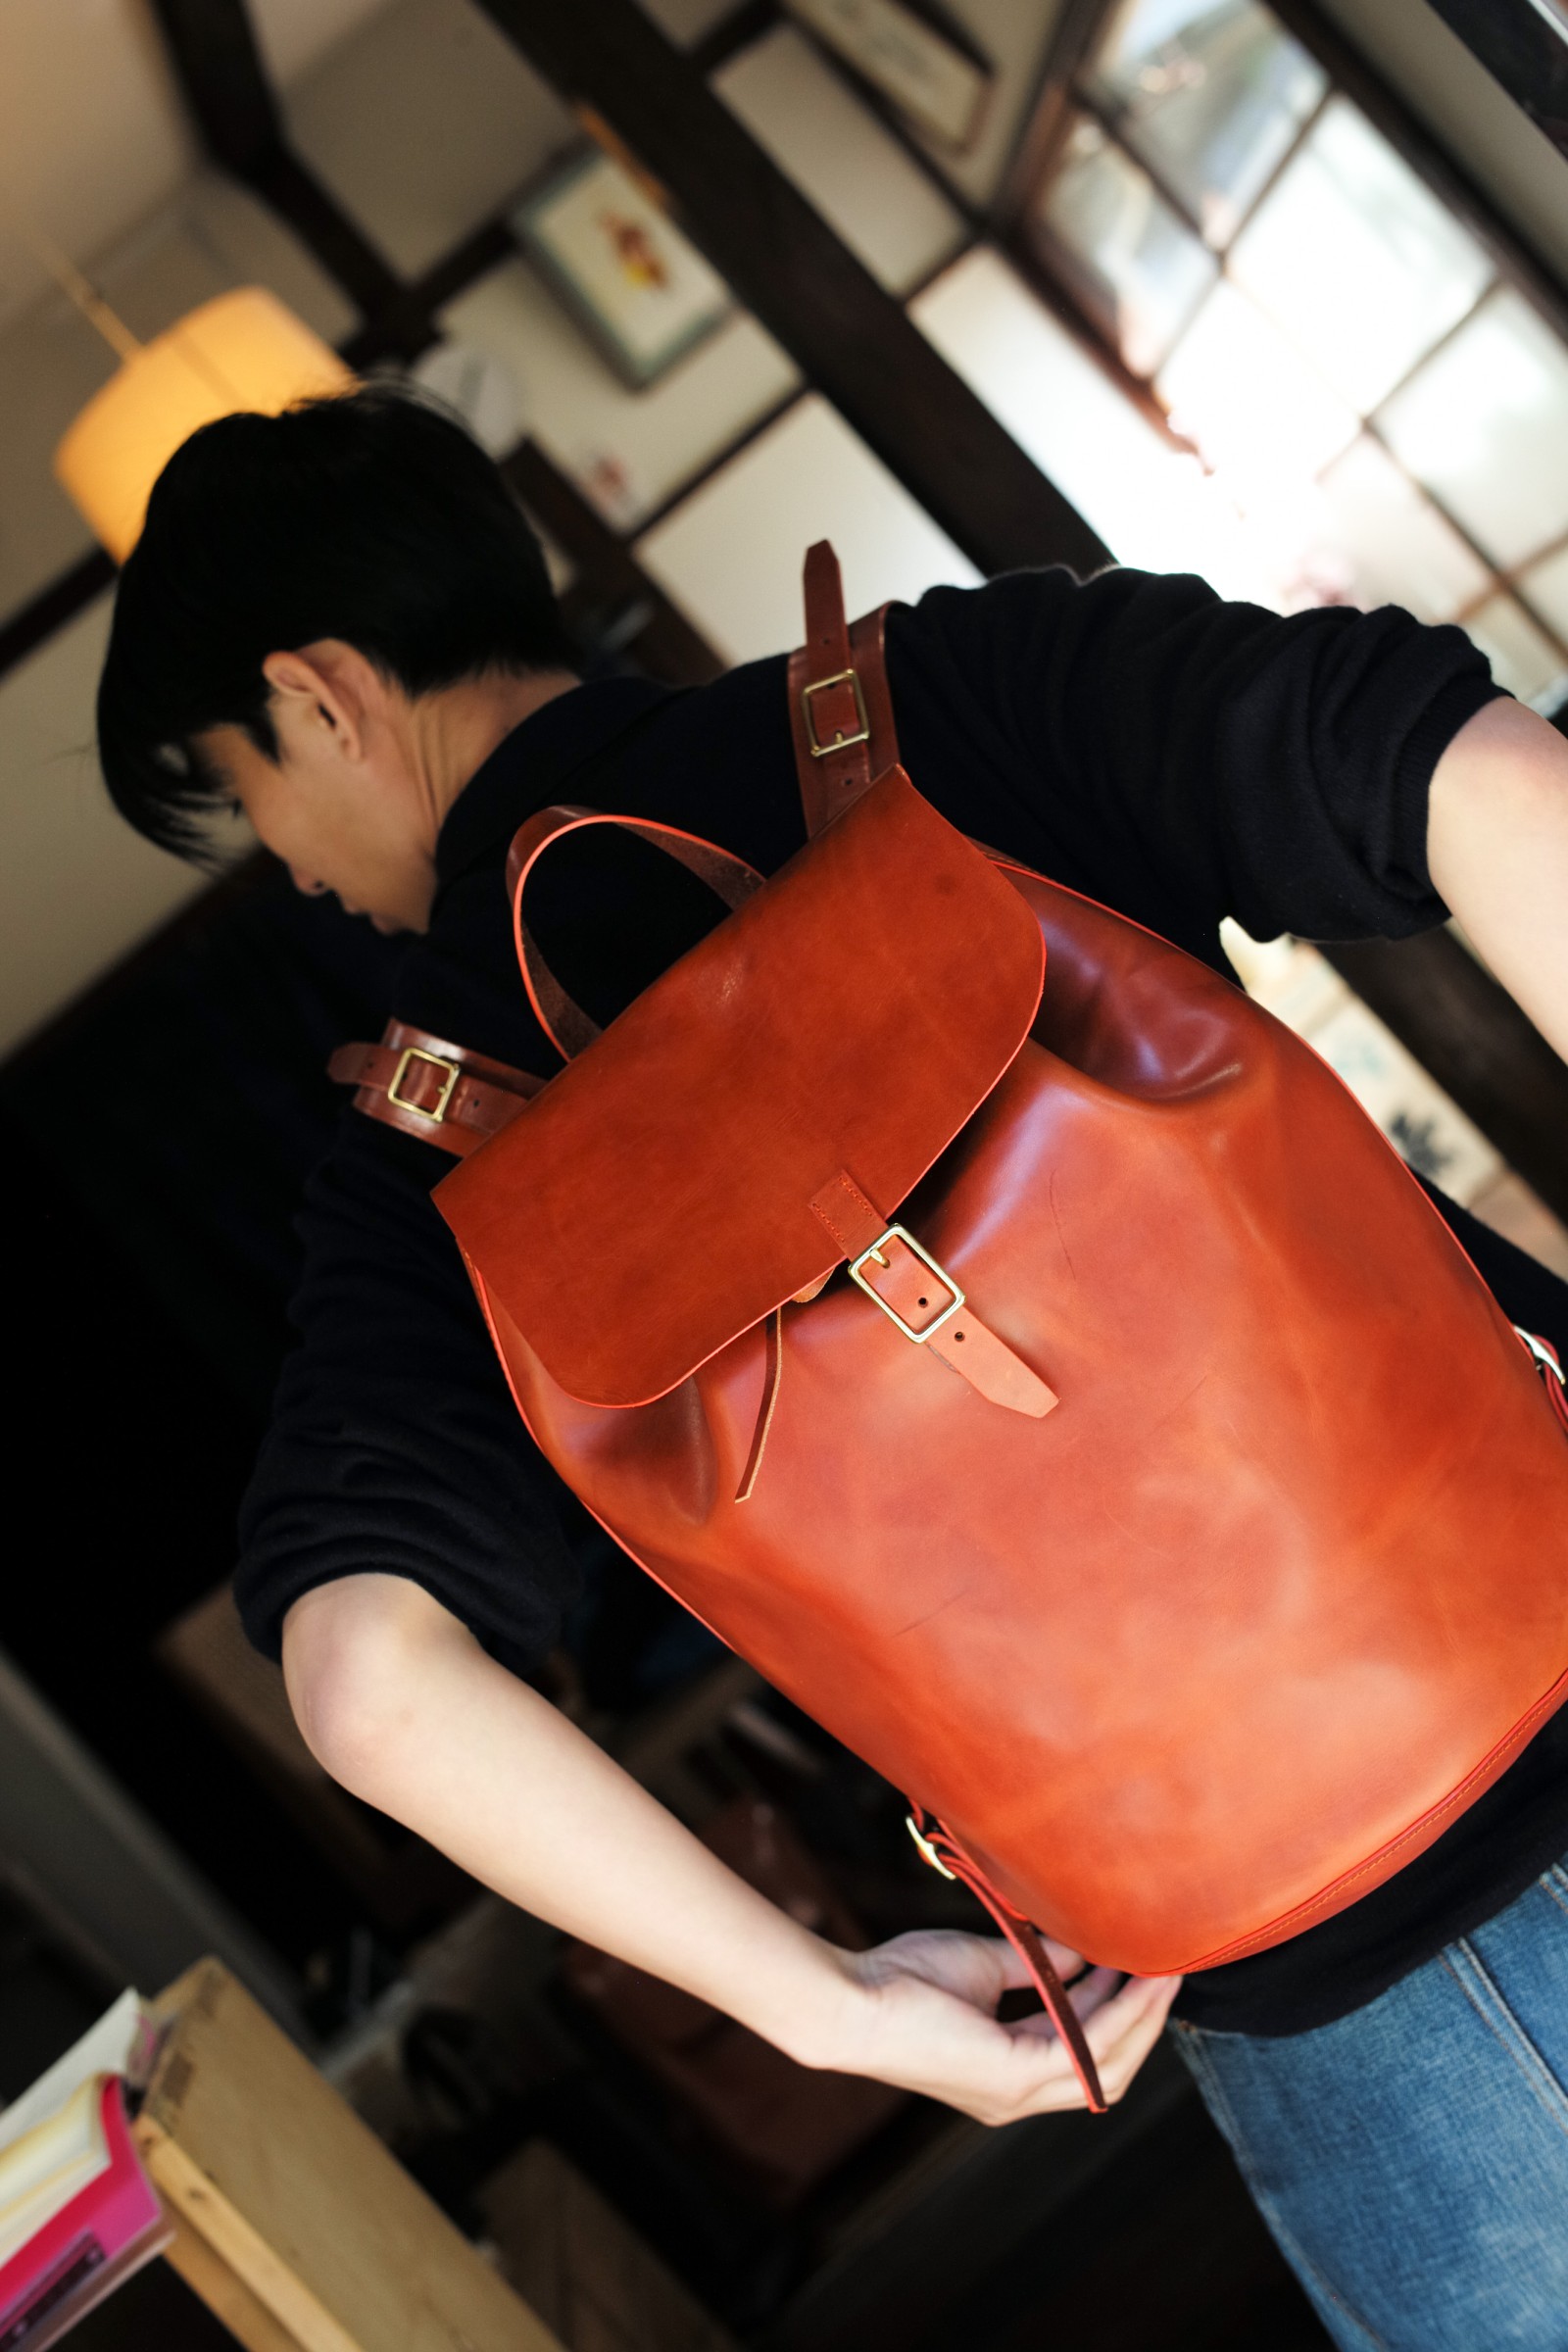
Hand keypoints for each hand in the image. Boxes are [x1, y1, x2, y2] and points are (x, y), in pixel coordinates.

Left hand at [813, 1929, 1180, 2124]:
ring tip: (1166, 1972)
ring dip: (1141, 2017)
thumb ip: (1033, 1967)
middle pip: (1106, 2065)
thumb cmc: (899, 1981)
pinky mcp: (1014, 2077)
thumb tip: (1079, 1950)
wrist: (853, 1999)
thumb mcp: (982, 1966)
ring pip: (1106, 2062)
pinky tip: (1134, 1982)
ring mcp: (1018, 2092)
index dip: (1116, 2010)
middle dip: (1142, 2019)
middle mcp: (1019, 2092)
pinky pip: (1086, 2049)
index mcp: (1007, 2068)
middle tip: (1168, 1971)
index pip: (1079, 2047)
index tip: (1140, 1968)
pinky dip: (1117, 2016)